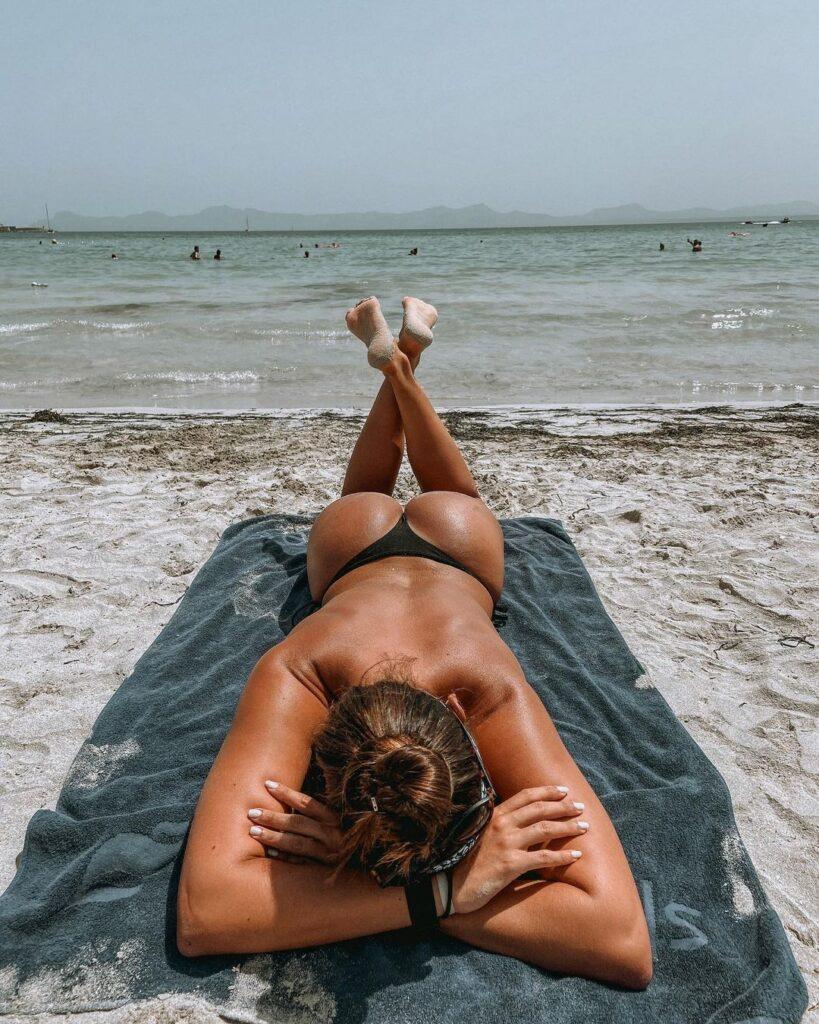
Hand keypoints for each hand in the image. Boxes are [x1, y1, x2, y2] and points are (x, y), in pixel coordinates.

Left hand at [247, 780, 342, 864]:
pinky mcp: (320, 871)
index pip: (307, 803)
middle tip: (252, 812)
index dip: (287, 793)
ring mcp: (326, 854)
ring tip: (253, 831)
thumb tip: (278, 794)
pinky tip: (268, 853)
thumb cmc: (333, 840)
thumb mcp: (328, 824)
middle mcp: (331, 835)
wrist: (354, 871)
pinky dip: (283, 858)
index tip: (267, 784)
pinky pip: (298, 863)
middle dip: (274, 817)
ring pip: (297, 843)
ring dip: (273, 837)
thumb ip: (308, 815)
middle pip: (299, 823)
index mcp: (332, 819)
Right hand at [450, 786, 588, 914]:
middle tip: (581, 807)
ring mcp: (506, 844)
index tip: (564, 790)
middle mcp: (502, 825)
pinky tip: (576, 855)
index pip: (525, 796)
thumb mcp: (482, 834)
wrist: (451, 885)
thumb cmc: (469, 861)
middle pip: (539, 809)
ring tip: (584, 827)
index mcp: (495, 816)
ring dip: (568, 827)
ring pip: (545, 829)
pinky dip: (562, 856)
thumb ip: (500, 824)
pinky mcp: (510, 864)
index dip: (547, 791)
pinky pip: (543, 858)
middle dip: (563, 806)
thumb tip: (522, 820)